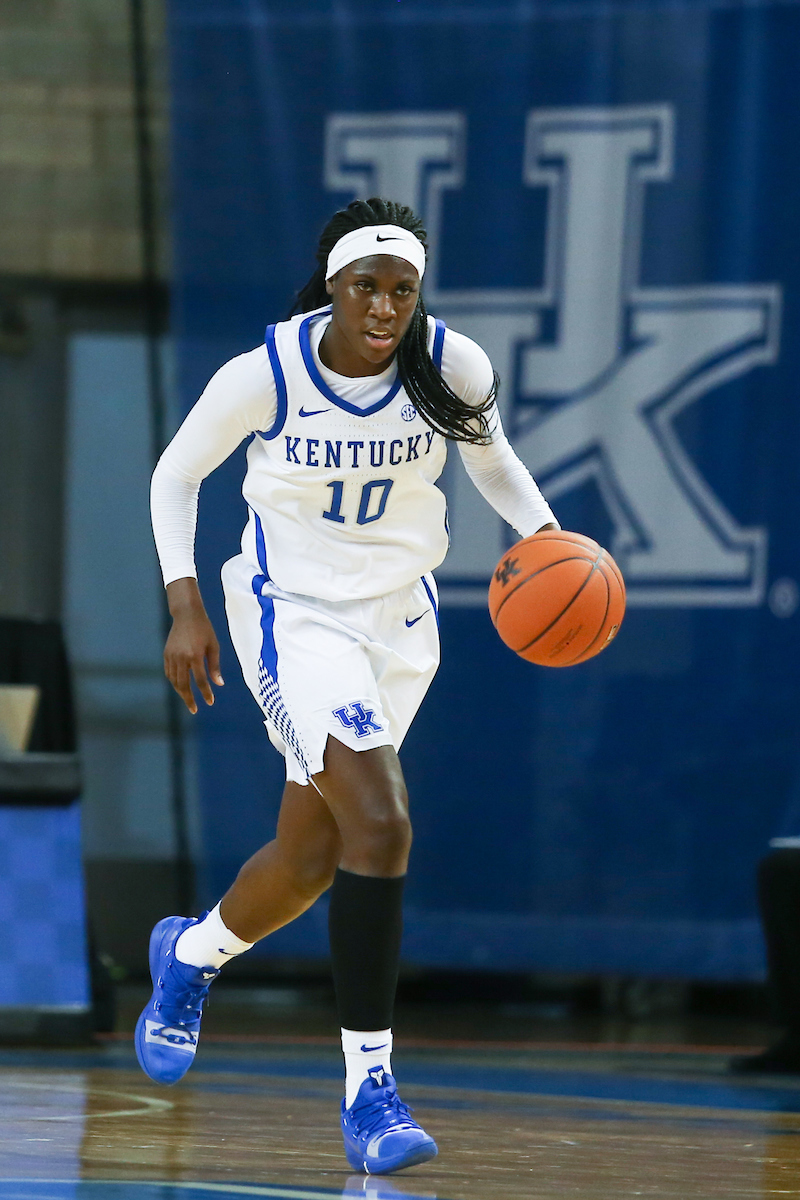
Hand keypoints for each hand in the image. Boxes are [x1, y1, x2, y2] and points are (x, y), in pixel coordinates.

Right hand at [164, 578, 223, 713]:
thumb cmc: (205, 630)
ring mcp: (172, 656)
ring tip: (188, 700)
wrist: (187, 615)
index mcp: (195, 656)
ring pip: (174, 681)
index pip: (200, 680)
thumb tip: (219, 684)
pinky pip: (169, 673)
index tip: (210, 702)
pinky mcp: (166, 654)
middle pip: (183, 685)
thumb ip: (215, 666)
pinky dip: (174, 682)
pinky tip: (181, 687)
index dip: (205, 693)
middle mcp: (181, 658)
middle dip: (189, 699)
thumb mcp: (214, 646)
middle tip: (194, 709)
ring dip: (181, 692)